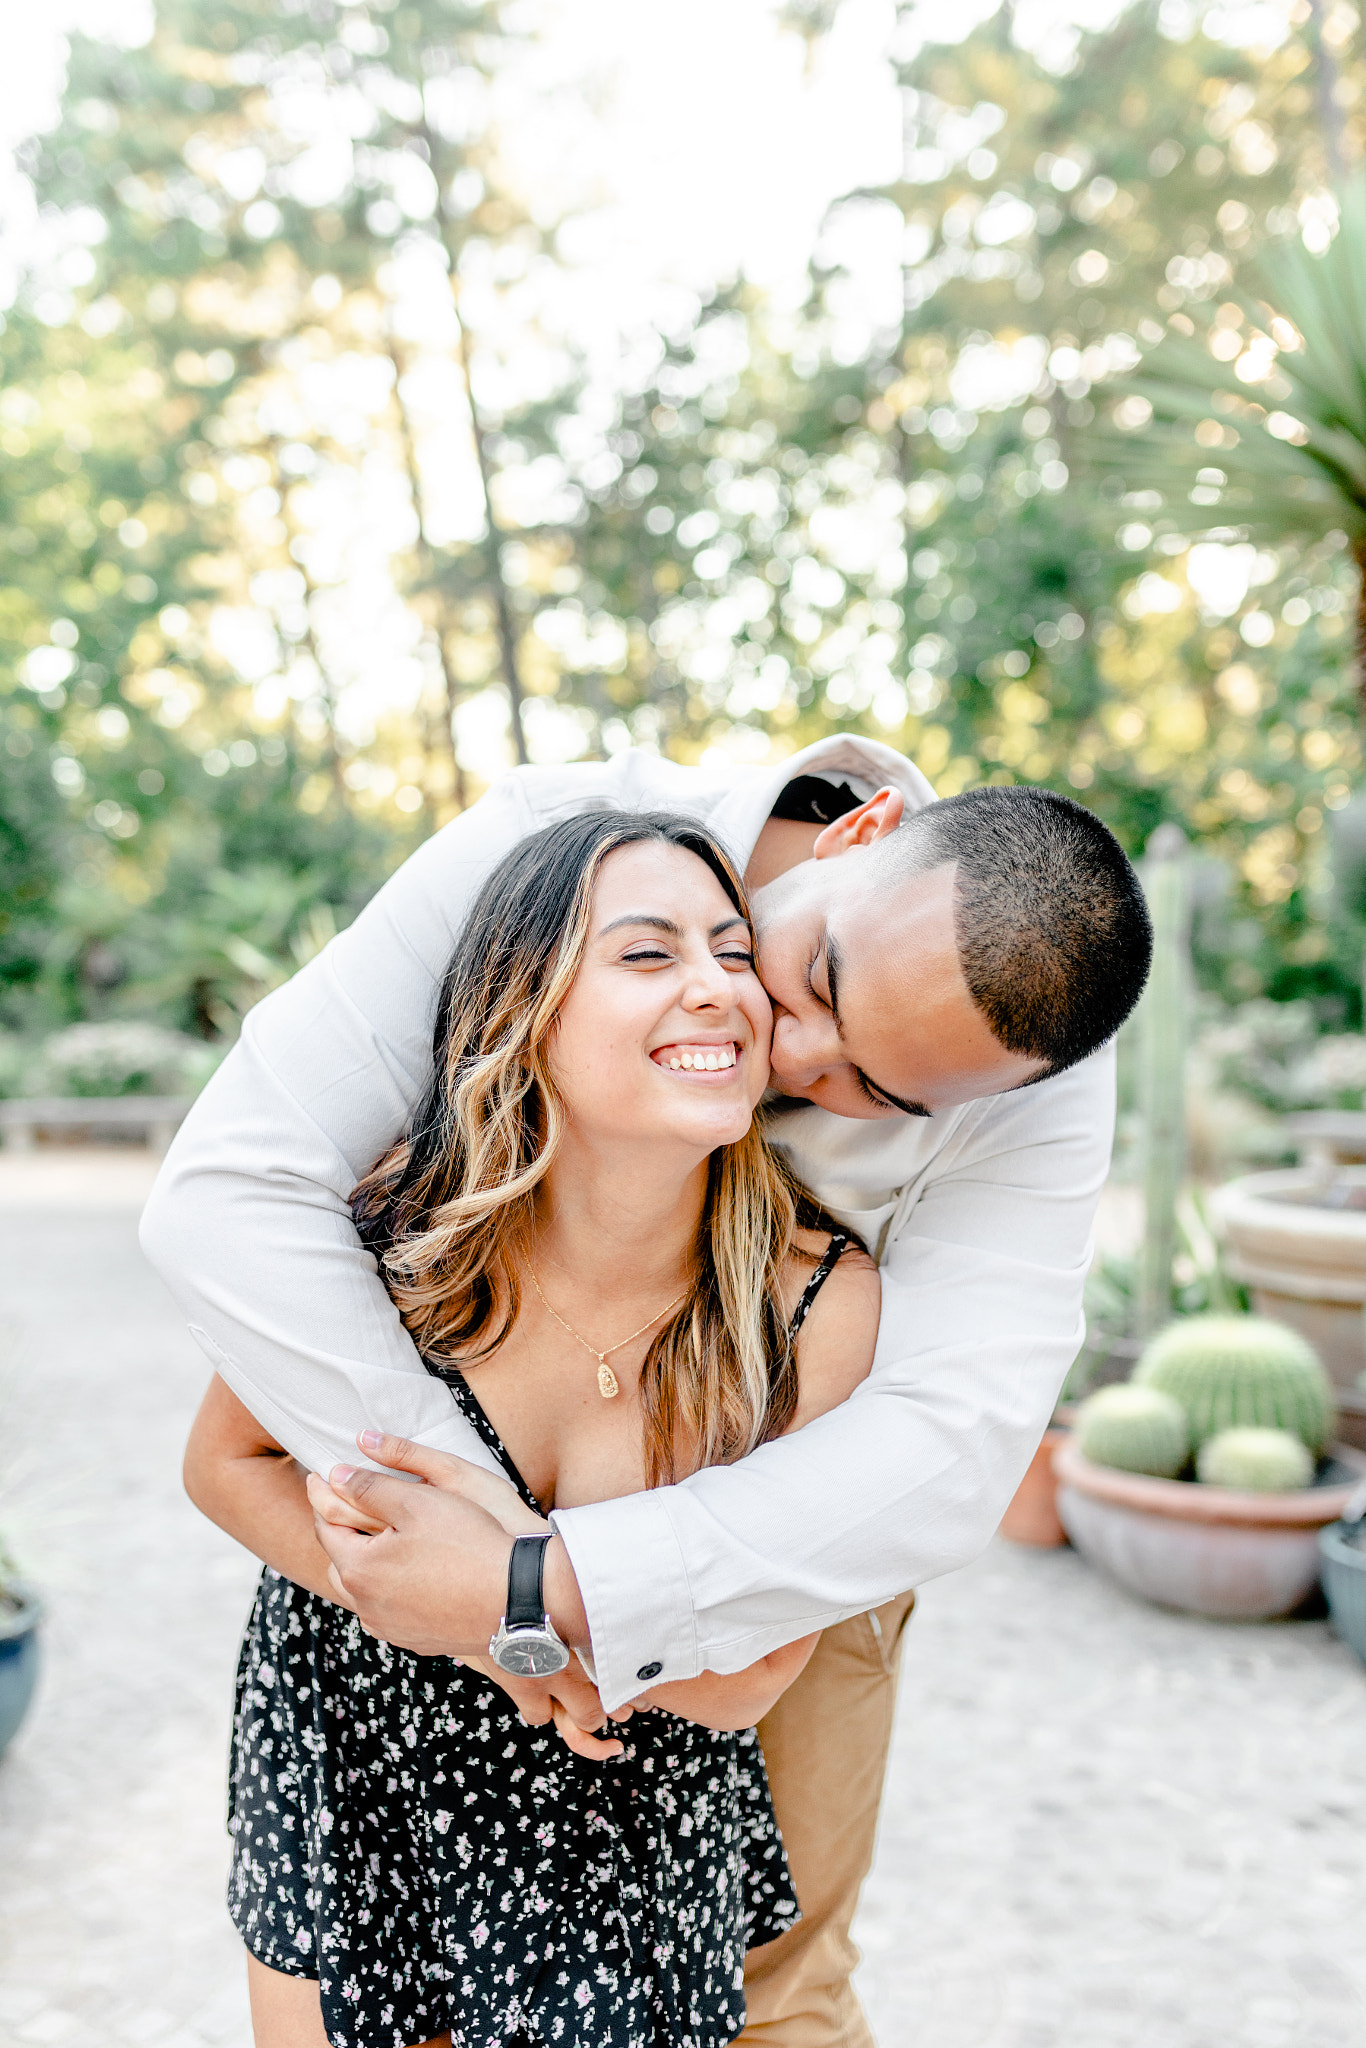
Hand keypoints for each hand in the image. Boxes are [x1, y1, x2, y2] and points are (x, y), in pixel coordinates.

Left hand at [309, 1449, 621, 1759]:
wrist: (518, 1599)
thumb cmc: (469, 1544)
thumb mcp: (417, 1502)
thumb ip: (369, 1486)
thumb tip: (333, 1476)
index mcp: (360, 1570)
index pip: (326, 1528)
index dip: (324, 1497)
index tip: (323, 1476)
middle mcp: (368, 1607)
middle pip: (340, 1563)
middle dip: (342, 1533)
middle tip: (349, 1507)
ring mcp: (393, 1628)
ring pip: (364, 1592)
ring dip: (365, 1565)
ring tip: (380, 1540)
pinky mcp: (418, 1640)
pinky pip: (391, 1611)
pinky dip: (391, 1589)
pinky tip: (411, 1574)